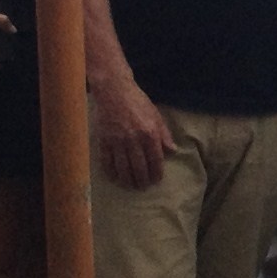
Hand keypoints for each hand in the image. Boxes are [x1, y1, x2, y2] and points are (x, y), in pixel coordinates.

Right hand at [91, 75, 172, 189]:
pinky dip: (110, 171)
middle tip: (143, 187)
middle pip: (139, 167)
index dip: (156, 173)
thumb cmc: (137, 102)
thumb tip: (172, 151)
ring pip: (123, 167)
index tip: (157, 180)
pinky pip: (107, 161)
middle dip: (142, 180)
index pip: (155, 160)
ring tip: (130, 185)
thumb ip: (164, 134)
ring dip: (127, 179)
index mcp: (149, 133)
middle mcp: (134, 139)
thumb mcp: (156, 115)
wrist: (113, 90)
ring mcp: (117, 140)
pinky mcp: (103, 139)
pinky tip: (114, 177)